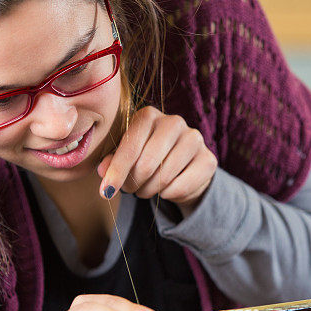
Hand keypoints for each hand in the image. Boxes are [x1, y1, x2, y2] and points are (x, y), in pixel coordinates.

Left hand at [97, 106, 216, 214]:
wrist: (181, 166)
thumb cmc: (145, 157)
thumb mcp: (125, 157)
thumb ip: (111, 161)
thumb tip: (103, 171)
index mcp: (149, 115)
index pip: (130, 146)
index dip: (117, 172)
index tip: (106, 192)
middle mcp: (174, 122)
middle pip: (147, 163)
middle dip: (133, 183)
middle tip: (129, 189)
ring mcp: (194, 139)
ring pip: (164, 177)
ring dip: (149, 191)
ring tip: (145, 189)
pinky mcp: (208, 159)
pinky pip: (181, 186)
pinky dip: (168, 195)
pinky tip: (165, 190)